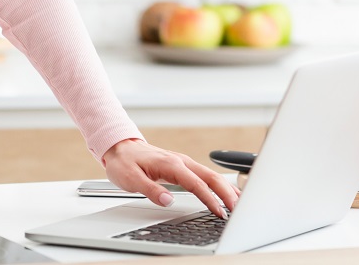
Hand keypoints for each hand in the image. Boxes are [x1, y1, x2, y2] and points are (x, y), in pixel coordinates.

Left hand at [101, 139, 238, 218]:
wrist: (120, 146)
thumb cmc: (124, 162)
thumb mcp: (131, 179)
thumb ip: (150, 190)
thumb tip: (168, 201)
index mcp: (171, 164)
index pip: (197, 184)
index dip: (210, 200)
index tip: (219, 213)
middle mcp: (181, 161)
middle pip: (211, 177)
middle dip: (227, 193)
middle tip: (239, 210)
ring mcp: (183, 162)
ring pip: (211, 175)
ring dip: (226, 188)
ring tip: (238, 204)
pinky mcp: (183, 165)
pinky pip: (205, 174)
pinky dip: (218, 184)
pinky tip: (225, 192)